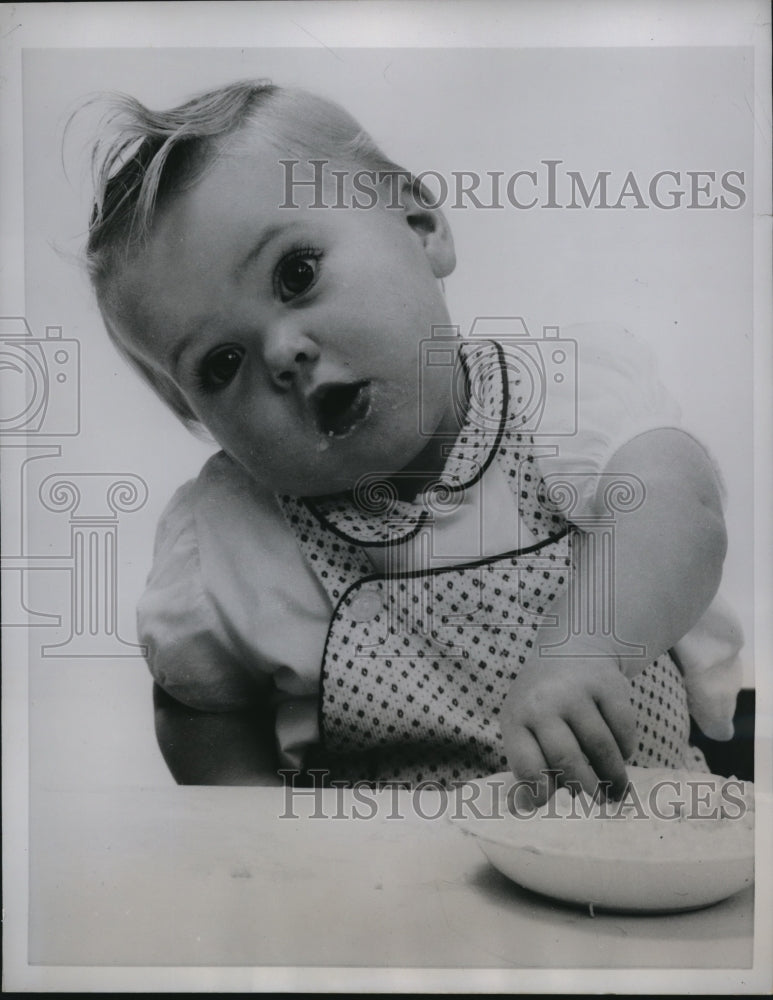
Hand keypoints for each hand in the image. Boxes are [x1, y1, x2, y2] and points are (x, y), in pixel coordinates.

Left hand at [500, 649, 636, 805]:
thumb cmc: (543, 703)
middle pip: (567, 760)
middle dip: (587, 789)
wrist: (570, 649)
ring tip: (617, 791)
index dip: (541, 792)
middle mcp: (543, 703)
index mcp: (516, 718)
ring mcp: (576, 691)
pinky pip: (623, 730)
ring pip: (601, 747)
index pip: (526, 764)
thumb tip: (524, 810)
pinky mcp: (608, 684)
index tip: (556, 807)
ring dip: (613, 776)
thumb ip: (528, 764)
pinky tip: (621, 754)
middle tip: (598, 804)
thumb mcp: (524, 724)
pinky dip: (625, 749)